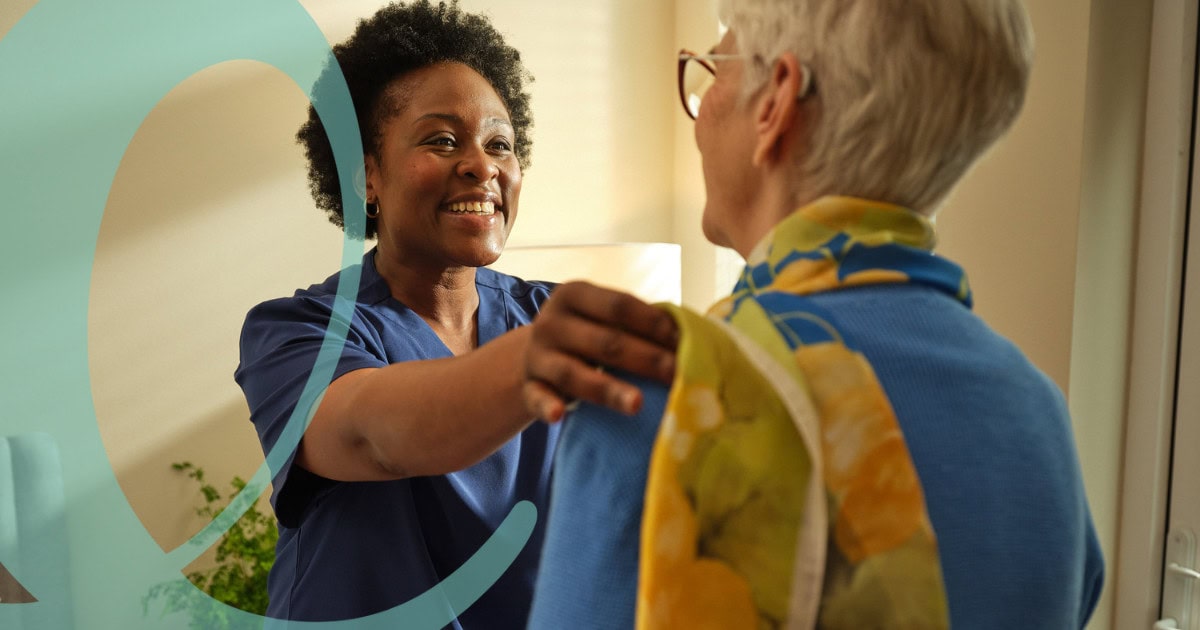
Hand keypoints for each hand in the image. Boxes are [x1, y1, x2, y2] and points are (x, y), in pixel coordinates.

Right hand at [523, 281, 677, 421]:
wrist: (534, 356)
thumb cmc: (586, 334)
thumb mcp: (601, 317)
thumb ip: (636, 321)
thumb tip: (695, 335)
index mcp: (574, 294)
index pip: (619, 306)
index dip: (654, 324)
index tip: (686, 342)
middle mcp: (551, 321)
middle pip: (605, 342)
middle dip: (647, 360)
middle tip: (679, 377)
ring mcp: (537, 355)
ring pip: (574, 374)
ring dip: (608, 389)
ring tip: (638, 404)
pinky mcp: (527, 386)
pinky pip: (536, 398)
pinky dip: (547, 407)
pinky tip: (559, 415)